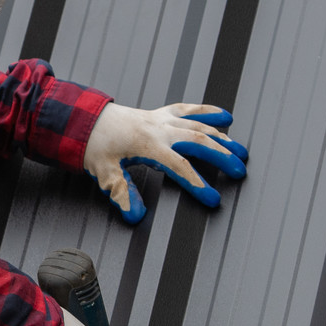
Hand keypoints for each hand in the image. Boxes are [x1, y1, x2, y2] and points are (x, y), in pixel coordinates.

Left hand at [83, 102, 248, 222]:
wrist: (84, 118)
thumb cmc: (94, 145)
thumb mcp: (105, 173)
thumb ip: (122, 193)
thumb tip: (136, 215)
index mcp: (148, 144)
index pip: (180, 167)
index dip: (198, 184)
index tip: (213, 199)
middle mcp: (160, 129)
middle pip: (199, 142)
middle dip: (222, 157)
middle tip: (240, 171)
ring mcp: (162, 119)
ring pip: (200, 126)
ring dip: (223, 138)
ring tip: (241, 151)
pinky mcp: (161, 114)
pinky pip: (190, 109)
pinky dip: (208, 112)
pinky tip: (226, 116)